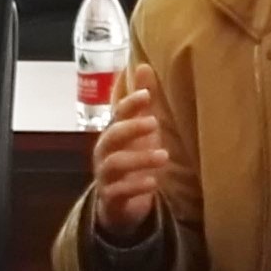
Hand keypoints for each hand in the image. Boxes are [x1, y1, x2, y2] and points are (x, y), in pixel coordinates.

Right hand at [88, 65, 174, 239]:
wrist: (121, 204)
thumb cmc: (133, 159)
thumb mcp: (141, 130)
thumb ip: (143, 103)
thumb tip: (144, 66)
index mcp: (114, 133)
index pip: (118, 114)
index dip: (130, 103)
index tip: (147, 94)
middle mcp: (106, 152)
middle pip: (112, 136)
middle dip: (131, 128)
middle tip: (154, 123)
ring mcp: (106, 175)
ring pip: (115, 164)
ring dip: (140, 158)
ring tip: (164, 156)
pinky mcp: (111, 198)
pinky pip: (119, 191)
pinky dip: (136, 186)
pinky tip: (153, 182)